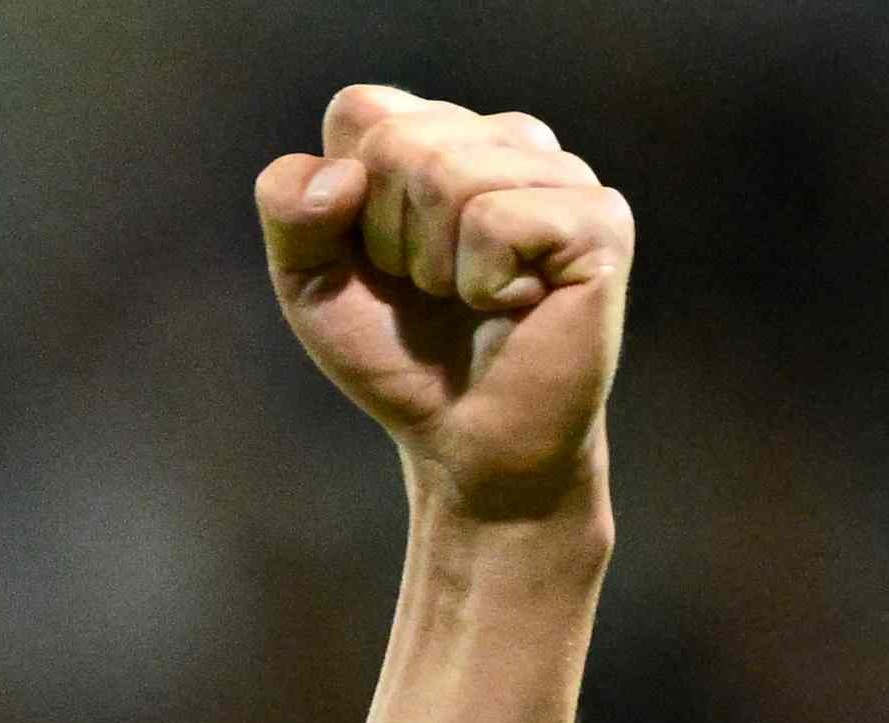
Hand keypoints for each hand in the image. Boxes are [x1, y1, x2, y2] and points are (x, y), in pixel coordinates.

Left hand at [256, 85, 628, 523]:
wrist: (467, 445)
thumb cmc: (401, 357)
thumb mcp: (311, 282)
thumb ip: (290, 209)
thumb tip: (343, 177)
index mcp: (445, 133)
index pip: (361, 110)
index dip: (345, 200)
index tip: (381, 258)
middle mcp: (509, 138)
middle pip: (401, 142)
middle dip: (391, 239)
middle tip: (431, 291)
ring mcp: (561, 174)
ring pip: (448, 177)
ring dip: (437, 266)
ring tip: (472, 299)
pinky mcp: (598, 221)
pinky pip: (497, 221)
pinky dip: (484, 284)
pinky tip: (514, 307)